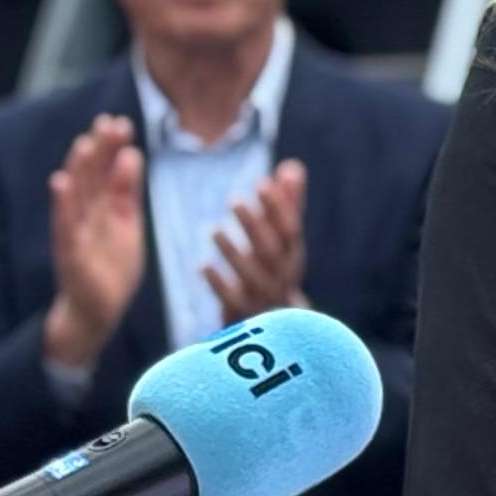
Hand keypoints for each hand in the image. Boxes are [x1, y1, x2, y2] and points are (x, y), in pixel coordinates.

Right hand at [41, 114, 148, 372]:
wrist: (97, 311)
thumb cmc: (110, 267)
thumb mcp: (127, 224)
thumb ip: (127, 192)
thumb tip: (132, 154)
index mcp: (100, 208)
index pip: (105, 172)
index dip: (110, 148)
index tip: (119, 122)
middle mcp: (84, 215)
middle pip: (90, 177)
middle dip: (98, 150)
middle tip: (109, 122)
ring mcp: (74, 233)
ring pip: (75, 196)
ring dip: (79, 169)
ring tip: (85, 143)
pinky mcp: (68, 253)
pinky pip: (63, 225)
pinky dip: (62, 204)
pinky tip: (59, 182)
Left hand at [200, 160, 306, 320]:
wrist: (279, 329)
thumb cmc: (275, 271)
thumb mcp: (284, 240)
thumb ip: (289, 204)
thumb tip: (292, 166)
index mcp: (293, 255)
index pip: (290, 229)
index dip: (278, 207)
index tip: (262, 182)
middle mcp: (282, 276)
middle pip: (272, 251)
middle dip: (255, 225)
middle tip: (234, 199)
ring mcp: (264, 297)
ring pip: (252, 276)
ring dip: (234, 252)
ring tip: (215, 229)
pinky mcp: (244, 315)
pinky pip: (233, 301)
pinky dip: (218, 284)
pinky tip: (202, 266)